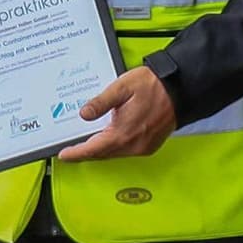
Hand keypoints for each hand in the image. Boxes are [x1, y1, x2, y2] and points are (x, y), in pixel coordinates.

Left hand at [60, 65, 178, 162]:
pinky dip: (114, 147)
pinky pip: (125, 151)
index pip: (92, 150)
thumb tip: (84, 114)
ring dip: (100, 150)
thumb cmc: (153, 86)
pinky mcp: (149, 146)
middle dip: (85, 153)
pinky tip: (108, 139)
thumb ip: (100, 103)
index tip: (63, 155)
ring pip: (114, 154)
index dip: (75, 153)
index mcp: (123, 134)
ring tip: (86, 143)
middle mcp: (133, 145)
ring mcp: (142, 148)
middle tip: (71, 150)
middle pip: (102, 154)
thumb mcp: (121, 87)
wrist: (179, 90)